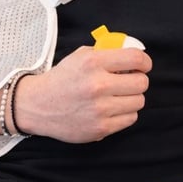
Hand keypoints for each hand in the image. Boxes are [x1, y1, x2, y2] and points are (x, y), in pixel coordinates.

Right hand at [13, 45, 151, 142]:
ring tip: (118, 96)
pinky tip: (112, 108)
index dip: (145, 62)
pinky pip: (130, 118)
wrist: (38, 106)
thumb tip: (133, 57)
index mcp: (93, 63)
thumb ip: (106, 53)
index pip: (136, 59)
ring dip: (132, 98)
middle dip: (138, 80)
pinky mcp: (101, 128)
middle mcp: (98, 85)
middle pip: (141, 83)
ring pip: (139, 102)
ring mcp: (100, 109)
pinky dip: (124, 113)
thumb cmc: (62, 79)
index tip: (142, 66)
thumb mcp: (80, 56)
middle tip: (129, 81)